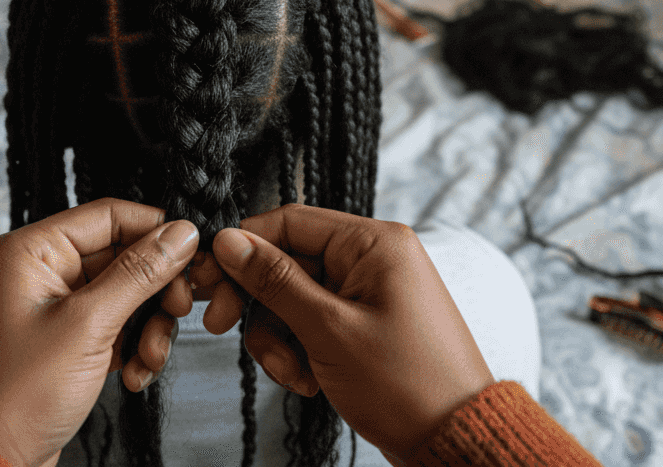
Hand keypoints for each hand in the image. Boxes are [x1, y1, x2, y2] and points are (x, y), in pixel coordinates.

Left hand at [0, 199, 199, 466]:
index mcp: (32, 251)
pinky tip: (133, 376)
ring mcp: (56, 307)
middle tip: (177, 313)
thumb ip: (138, 274)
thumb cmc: (14, 394)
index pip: (110, 215)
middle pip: (124, 256)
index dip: (156, 232)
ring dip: (149, 327)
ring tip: (148, 359)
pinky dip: (133, 348)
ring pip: (127, 296)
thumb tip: (181, 233)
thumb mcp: (87, 327)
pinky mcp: (68, 340)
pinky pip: (117, 327)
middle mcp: (43, 271)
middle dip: (156, 291)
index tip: (193, 255)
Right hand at [203, 204, 493, 464]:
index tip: (208, 279)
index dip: (242, 247)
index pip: (288, 221)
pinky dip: (300, 352)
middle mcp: (371, 259)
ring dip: (278, 338)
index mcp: (373, 242)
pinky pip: (312, 324)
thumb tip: (229, 240)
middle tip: (221, 327)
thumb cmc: (407, 384)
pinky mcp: (363, 325)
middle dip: (256, 303)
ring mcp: (367, 294)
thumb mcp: (328, 328)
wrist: (455, 440)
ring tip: (292, 372)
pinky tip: (309, 381)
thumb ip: (274, 281)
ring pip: (293, 299)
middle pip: (286, 262)